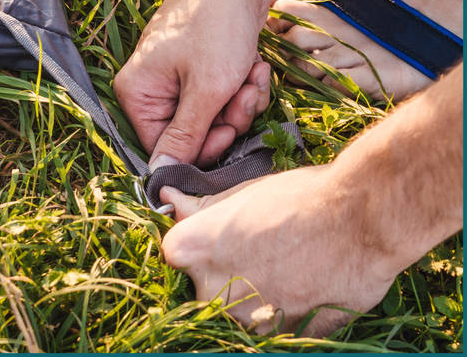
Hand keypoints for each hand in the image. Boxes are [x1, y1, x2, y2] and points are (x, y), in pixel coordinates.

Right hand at [114, 0, 271, 168]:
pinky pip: (221, 96)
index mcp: (139, 92)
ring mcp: (177, 76)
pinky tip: (255, 66)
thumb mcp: (205, 89)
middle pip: (192, 132)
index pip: (162, 146)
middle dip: (227, 119)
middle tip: (244, 94)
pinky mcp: (200, 67)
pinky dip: (241, 85)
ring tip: (253, 73)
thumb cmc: (217, 24)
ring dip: (240, 101)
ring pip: (213, 116)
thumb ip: (184, 136)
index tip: (229, 132)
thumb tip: (160, 174)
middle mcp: (152, 86)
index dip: (200, 148)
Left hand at [160, 164, 396, 336]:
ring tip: (286, 262)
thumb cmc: (300, 196)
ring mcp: (246, 320)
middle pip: (203, 285)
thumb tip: (168, 200)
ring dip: (252, 291)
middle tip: (258, 248)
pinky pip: (268, 325)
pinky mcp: (281, 336)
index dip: (195, 245)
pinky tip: (302, 282)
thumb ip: (201, 207)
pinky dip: (279, 309)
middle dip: (222, 270)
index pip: (174, 253)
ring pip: (236, 309)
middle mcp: (212, 290)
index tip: (213, 238)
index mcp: (195, 249)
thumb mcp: (243, 193)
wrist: (361, 218)